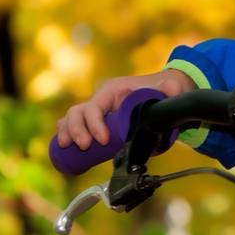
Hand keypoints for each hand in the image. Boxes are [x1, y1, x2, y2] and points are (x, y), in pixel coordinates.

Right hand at [54, 66, 196, 150]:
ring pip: (73, 117)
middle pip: (79, 112)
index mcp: (114, 90)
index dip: (95, 124)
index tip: (103, 140)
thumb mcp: (170, 87)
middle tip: (85, 146)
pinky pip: (76, 123)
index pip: (95, 107)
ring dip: (67, 131)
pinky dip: (66, 131)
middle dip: (77, 130)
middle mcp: (103, 98)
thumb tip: (170, 90)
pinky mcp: (100, 120)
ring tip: (66, 146)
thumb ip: (172, 89)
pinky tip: (63, 143)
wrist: (167, 90)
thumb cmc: (166, 88)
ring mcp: (100, 108)